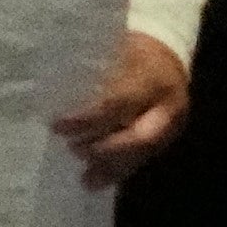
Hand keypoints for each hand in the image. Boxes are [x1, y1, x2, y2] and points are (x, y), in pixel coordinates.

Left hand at [58, 29, 193, 180]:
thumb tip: (54, 99)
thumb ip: (91, 75)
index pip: (118, 103)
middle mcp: (169, 106)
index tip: (58, 125)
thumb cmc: (130, 47)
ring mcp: (173, 124)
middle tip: (73, 150)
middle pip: (139, 138)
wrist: (168, 48)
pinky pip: (146, 157)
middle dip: (105, 150)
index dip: (88, 118)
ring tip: (85, 179)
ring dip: (113, 168)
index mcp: (151, 78)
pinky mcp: (170, 136)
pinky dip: (122, 170)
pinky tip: (101, 180)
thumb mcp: (111, 50)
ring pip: (144, 153)